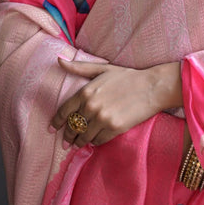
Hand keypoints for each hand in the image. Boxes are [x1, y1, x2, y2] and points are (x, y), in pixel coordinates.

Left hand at [52, 57, 181, 146]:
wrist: (151, 87)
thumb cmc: (127, 77)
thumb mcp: (102, 68)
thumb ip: (79, 67)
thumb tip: (59, 60)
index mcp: (86, 91)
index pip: (64, 111)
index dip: (56, 122)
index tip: (52, 129)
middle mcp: (91, 106)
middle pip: (73, 126)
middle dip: (68, 135)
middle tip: (65, 142)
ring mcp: (102, 118)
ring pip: (84, 136)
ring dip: (80, 141)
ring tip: (78, 144)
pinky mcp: (114, 129)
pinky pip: (98, 141)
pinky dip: (95, 142)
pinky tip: (95, 140)